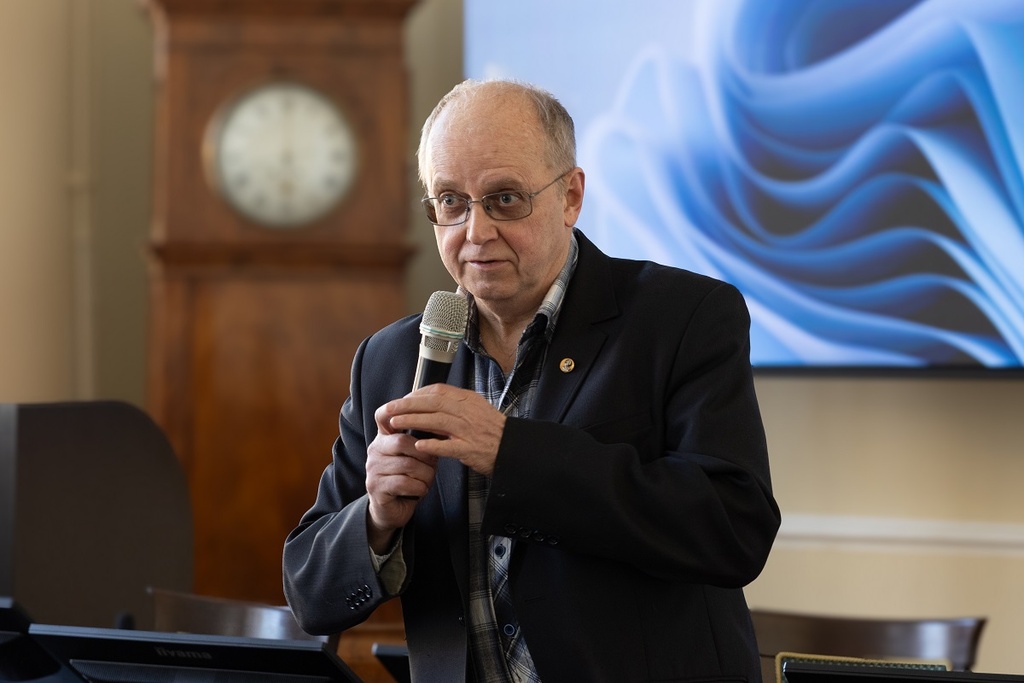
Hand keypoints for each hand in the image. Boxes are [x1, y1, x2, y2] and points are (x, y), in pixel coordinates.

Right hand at [364, 405, 438, 552]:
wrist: (392, 509)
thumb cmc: (408, 478)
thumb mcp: (416, 456)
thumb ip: (423, 440)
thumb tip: (444, 422)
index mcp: (384, 437)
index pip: (383, 416)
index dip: (396, 409)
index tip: (415, 411)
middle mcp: (375, 450)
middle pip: (402, 442)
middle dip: (425, 455)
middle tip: (433, 465)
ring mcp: (373, 469)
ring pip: (408, 465)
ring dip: (425, 475)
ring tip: (426, 481)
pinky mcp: (376, 487)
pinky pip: (405, 483)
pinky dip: (419, 488)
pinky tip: (419, 490)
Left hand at [382, 384, 505, 476]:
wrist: (512, 448)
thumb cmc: (491, 430)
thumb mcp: (475, 409)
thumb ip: (455, 404)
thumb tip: (430, 400)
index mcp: (468, 400)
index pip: (438, 391)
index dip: (416, 394)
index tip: (402, 399)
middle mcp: (467, 412)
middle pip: (432, 403)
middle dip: (407, 405)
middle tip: (389, 409)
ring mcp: (468, 430)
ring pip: (436, 422)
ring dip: (413, 421)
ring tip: (395, 424)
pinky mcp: (469, 449)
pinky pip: (447, 446)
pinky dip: (432, 445)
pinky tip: (418, 446)